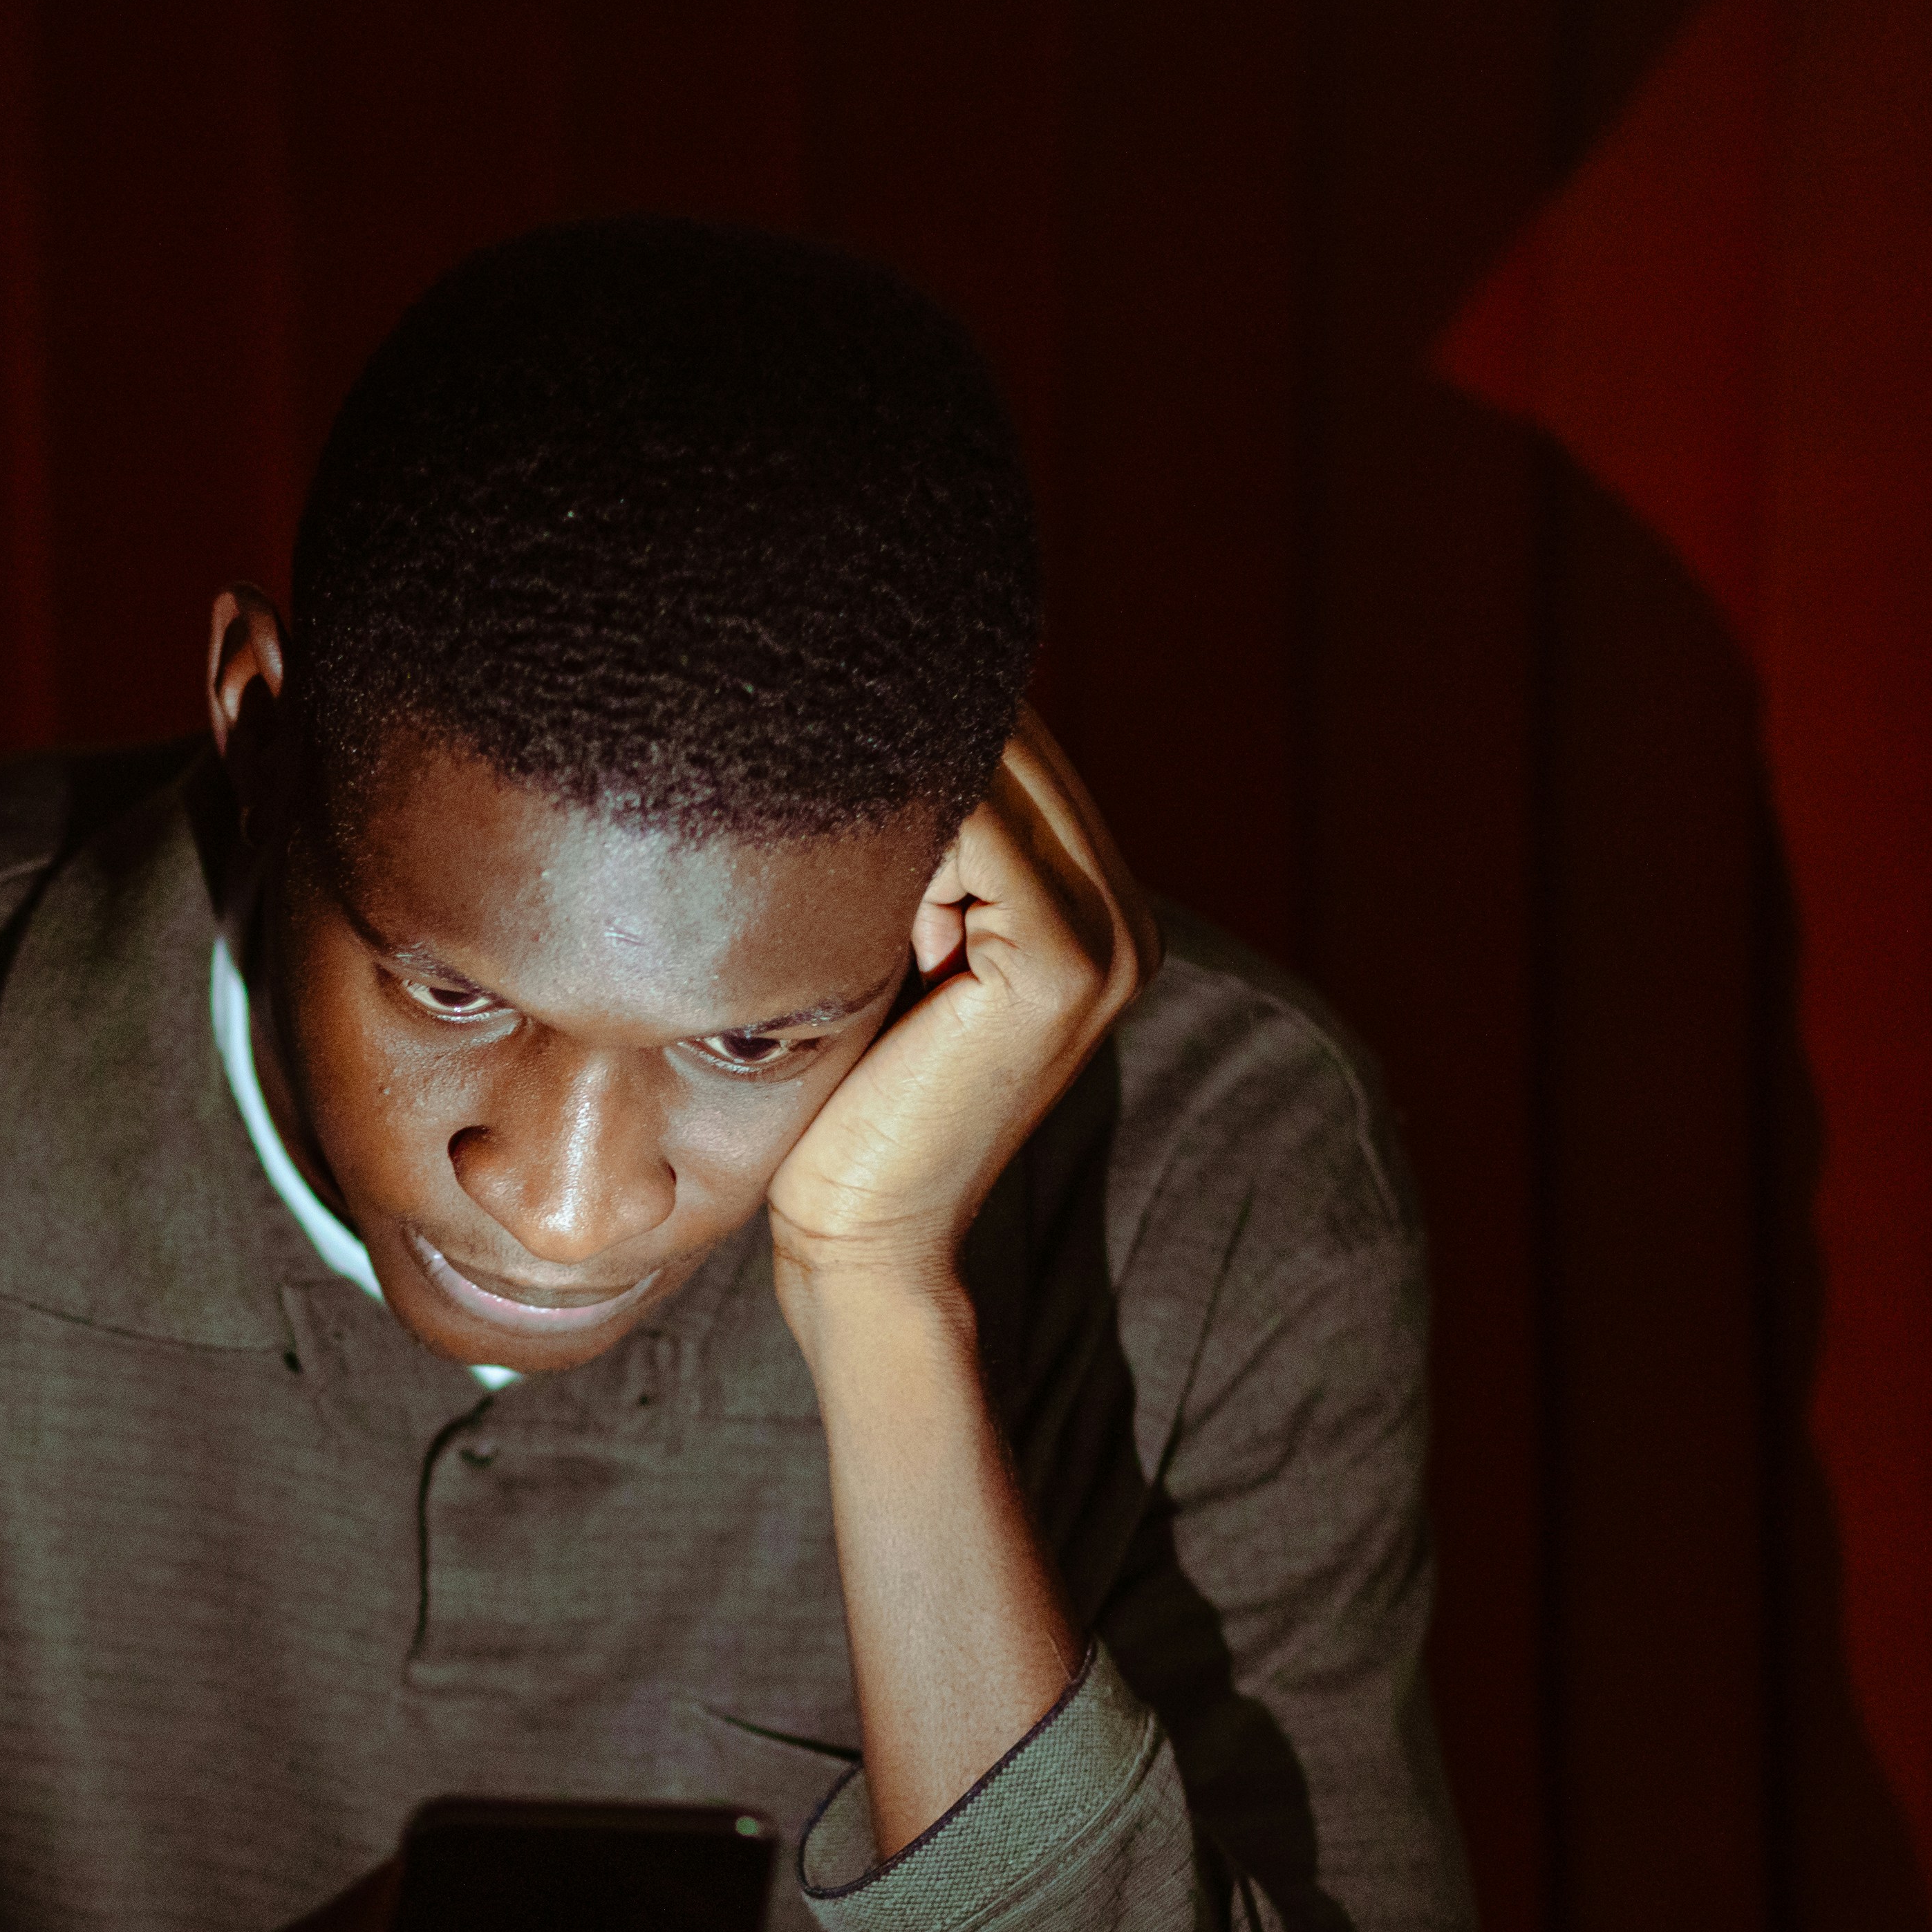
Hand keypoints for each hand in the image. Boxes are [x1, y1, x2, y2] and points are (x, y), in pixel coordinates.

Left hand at [764, 706, 1158, 1311]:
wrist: (864, 1236)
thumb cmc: (850, 1100)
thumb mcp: (892, 951)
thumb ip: (919, 861)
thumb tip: (864, 737)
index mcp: (1096, 907)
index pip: (1023, 754)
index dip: (927, 713)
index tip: (830, 695)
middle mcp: (1124, 915)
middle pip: (1021, 749)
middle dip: (914, 726)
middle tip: (807, 708)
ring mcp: (1109, 940)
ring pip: (1000, 780)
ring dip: (903, 785)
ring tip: (818, 817)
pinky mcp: (1062, 966)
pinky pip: (980, 836)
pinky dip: (907, 830)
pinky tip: (842, 868)